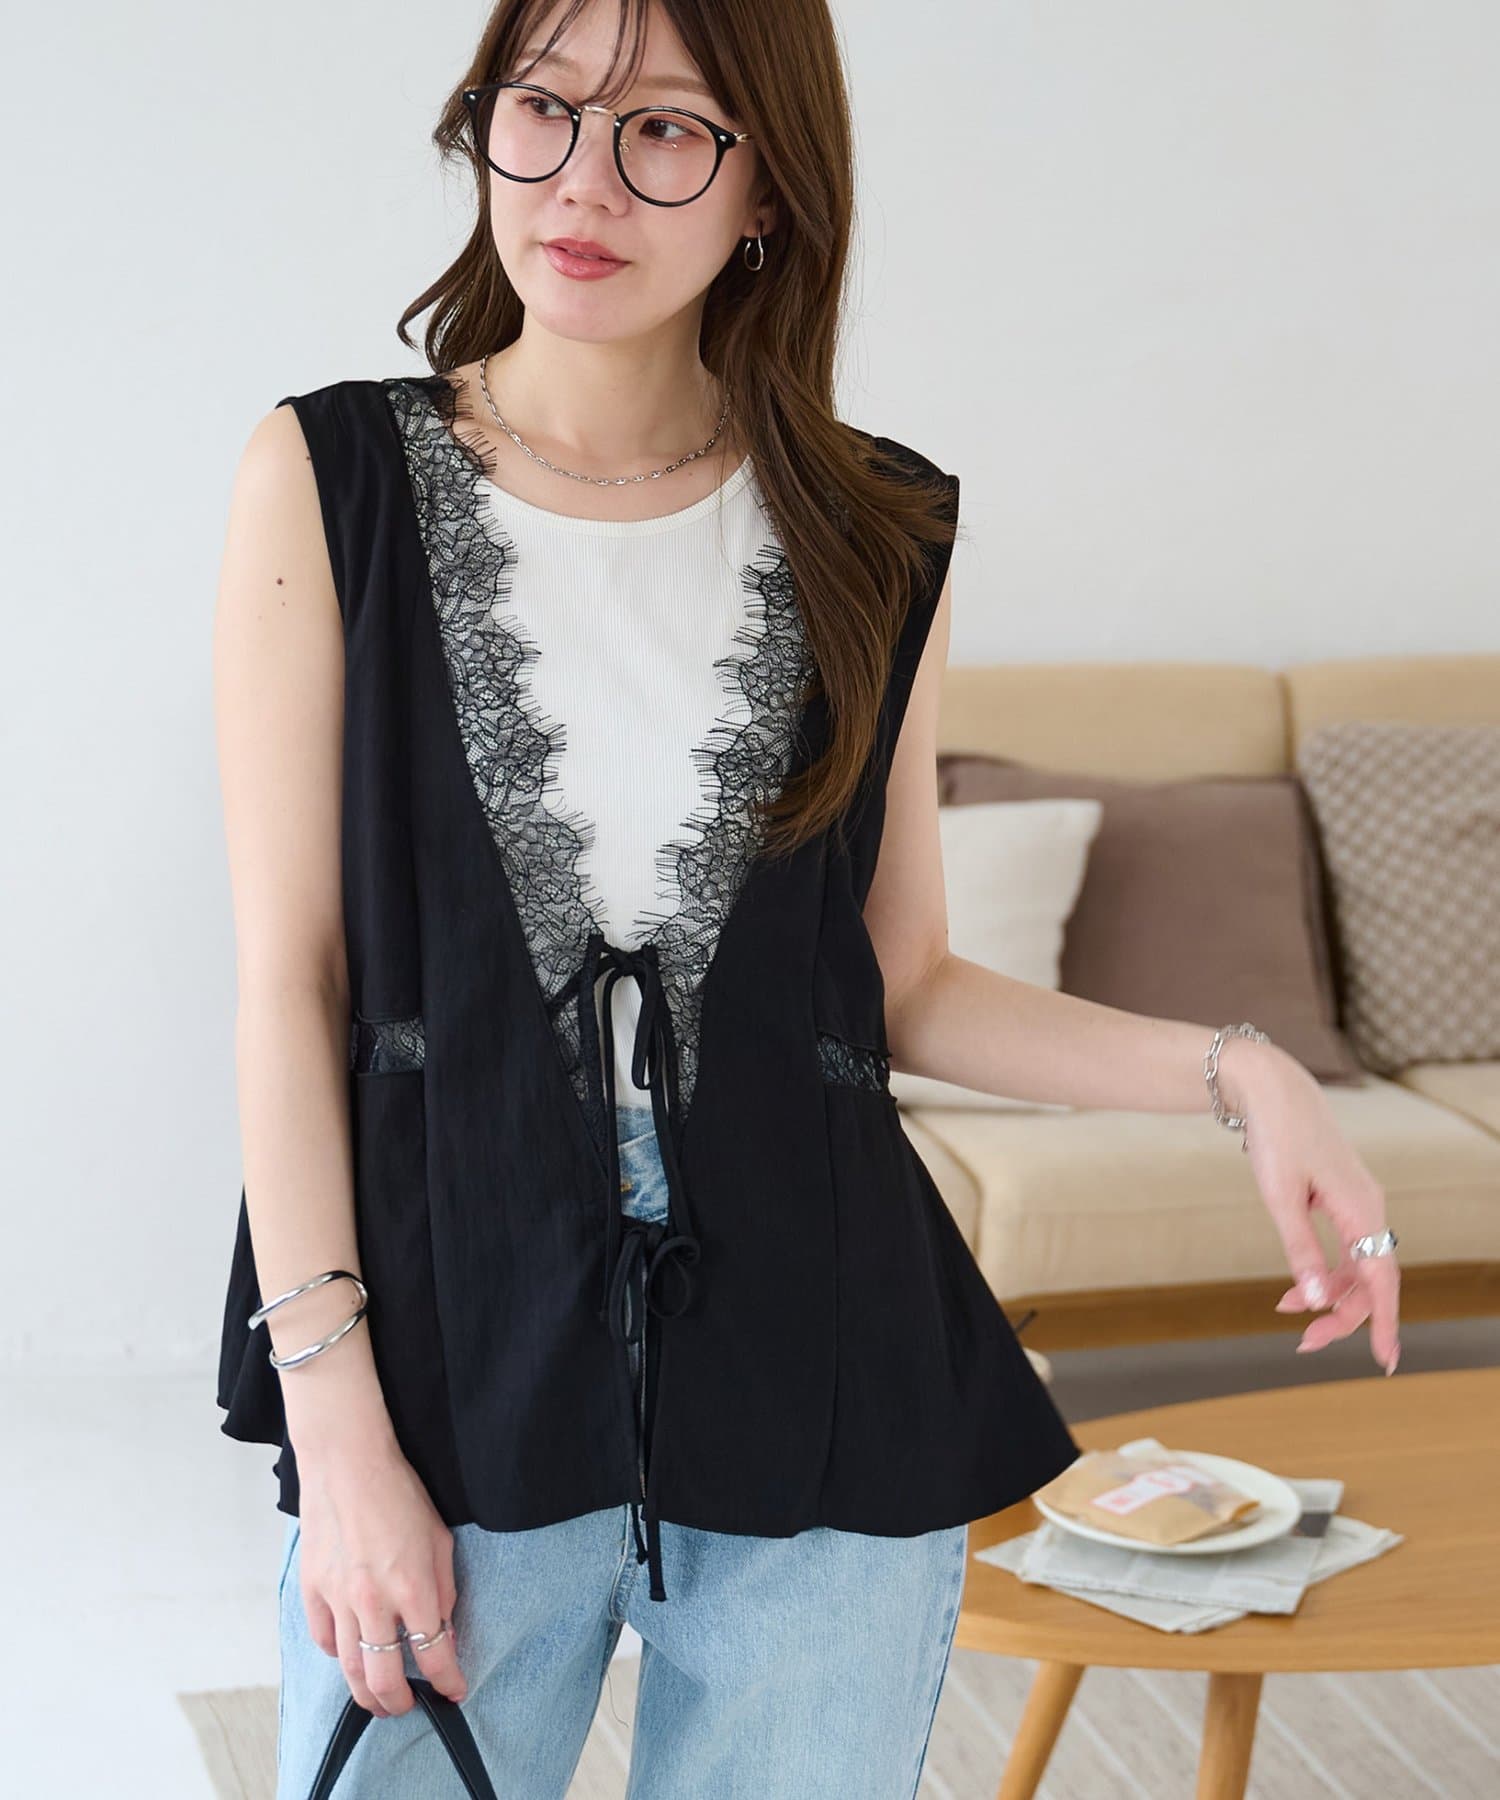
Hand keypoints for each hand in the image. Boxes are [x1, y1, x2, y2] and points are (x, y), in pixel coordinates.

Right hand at [292, 1439, 468, 1717]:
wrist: (349, 1464)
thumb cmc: (400, 1495)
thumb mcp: (440, 1540)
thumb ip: (443, 1591)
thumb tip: (443, 1632)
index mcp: (414, 1587)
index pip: (435, 1654)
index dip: (448, 1681)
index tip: (454, 1691)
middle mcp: (375, 1601)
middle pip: (385, 1678)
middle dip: (400, 1703)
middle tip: (409, 1706)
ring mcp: (339, 1598)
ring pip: (350, 1669)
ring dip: (366, 1693)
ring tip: (379, 1700)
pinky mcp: (312, 1590)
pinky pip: (324, 1640)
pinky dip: (337, 1656)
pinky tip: (350, 1656)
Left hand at [1226, 1042, 1401, 1374]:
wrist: (1274, 1088)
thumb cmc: (1277, 1137)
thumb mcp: (1280, 1197)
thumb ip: (1301, 1250)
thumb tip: (1319, 1300)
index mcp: (1362, 1208)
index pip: (1382, 1280)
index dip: (1383, 1322)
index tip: (1384, 1361)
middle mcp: (1369, 1208)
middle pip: (1369, 1280)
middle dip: (1341, 1315)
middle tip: (1303, 1344)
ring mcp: (1359, 1204)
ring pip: (1357, 1267)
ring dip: (1329, 1295)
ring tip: (1287, 1311)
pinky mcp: (1344, 1199)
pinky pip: (1346, 1248)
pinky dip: (1324, 1271)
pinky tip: (1297, 1289)